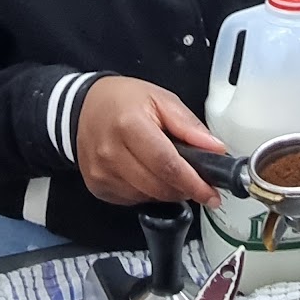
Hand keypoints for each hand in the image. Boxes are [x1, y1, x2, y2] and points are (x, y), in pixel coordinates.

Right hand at [76, 76, 226, 207]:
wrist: (84, 107)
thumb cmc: (123, 101)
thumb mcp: (161, 99)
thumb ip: (189, 125)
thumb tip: (214, 149)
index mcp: (129, 125)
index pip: (167, 164)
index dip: (193, 183)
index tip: (211, 193)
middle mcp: (111, 152)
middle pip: (158, 186)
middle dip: (184, 188)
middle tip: (196, 181)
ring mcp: (101, 172)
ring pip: (147, 197)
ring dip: (166, 191)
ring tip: (168, 169)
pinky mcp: (97, 186)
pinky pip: (133, 200)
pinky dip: (148, 192)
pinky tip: (146, 172)